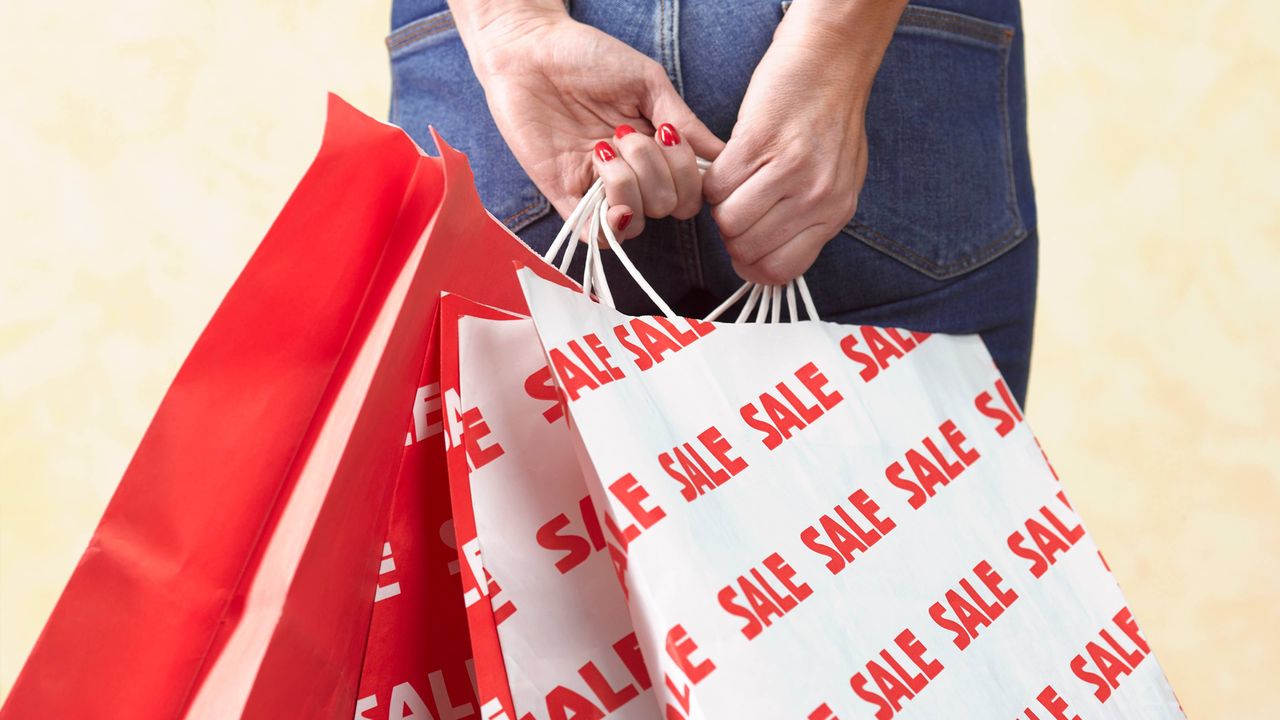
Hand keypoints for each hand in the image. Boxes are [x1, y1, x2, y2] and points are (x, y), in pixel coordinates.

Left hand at [459, 7, 722, 238]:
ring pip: (638, 222)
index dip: (689, 174)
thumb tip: (721, 153)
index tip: (670, 135)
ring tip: (604, 146)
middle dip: (656, 170)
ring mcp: (598, 188)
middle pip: (669, 206)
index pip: (692, 190)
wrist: (527, 49)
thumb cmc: (586, 56)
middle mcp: (632, 174)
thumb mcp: (646, 82)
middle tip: (625, 132)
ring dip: (629, 184)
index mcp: (656, 149)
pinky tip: (604, 186)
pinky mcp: (563, 196)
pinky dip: (609, 223)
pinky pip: (595, 235)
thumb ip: (683, 120)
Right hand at [703, 0, 902, 283]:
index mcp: (836, 212)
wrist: (831, 59)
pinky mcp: (758, 143)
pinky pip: (717, 187)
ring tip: (736, 183)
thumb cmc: (831, 117)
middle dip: (732, 235)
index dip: (753, 266)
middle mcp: (816, 197)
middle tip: (738, 208)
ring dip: (720, 207)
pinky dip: (714, 180)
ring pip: (727, 222)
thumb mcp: (837, 179)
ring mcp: (789, 170)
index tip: (745, 249)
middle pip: (747, 250)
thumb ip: (810, 219)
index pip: (782, 271)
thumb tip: (770, 257)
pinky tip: (730, 162)